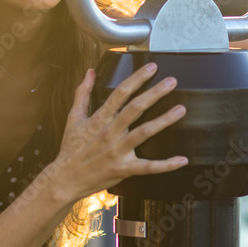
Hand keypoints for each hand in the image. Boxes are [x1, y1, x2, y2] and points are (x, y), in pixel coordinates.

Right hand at [47, 63, 187, 202]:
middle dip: (155, 93)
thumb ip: (83, 93)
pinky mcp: (124, 169)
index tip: (152, 68)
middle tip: (172, 82)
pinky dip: (166, 165)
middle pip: (135, 108)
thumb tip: (90, 72)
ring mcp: (118, 151)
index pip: (120, 93)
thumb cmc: (70, 149)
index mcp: (99, 119)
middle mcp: (110, 133)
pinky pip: (148, 167)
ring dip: (164, 121)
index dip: (137, 78)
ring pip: (144, 133)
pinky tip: (182, 160)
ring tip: (181, 109)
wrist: (65, 179)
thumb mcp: (73, 118)